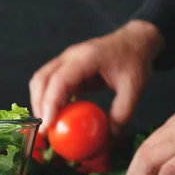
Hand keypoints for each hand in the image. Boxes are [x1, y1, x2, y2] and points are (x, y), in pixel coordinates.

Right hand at [29, 20, 163, 133]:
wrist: (135, 41)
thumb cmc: (135, 59)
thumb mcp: (135, 86)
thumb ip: (123, 111)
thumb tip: (110, 133)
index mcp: (86, 58)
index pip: (59, 81)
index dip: (49, 104)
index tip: (48, 126)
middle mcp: (69, 57)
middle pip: (41, 80)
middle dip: (39, 106)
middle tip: (45, 129)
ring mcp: (64, 60)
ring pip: (39, 80)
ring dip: (39, 102)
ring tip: (47, 123)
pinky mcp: (65, 67)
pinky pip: (48, 82)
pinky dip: (46, 99)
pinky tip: (54, 114)